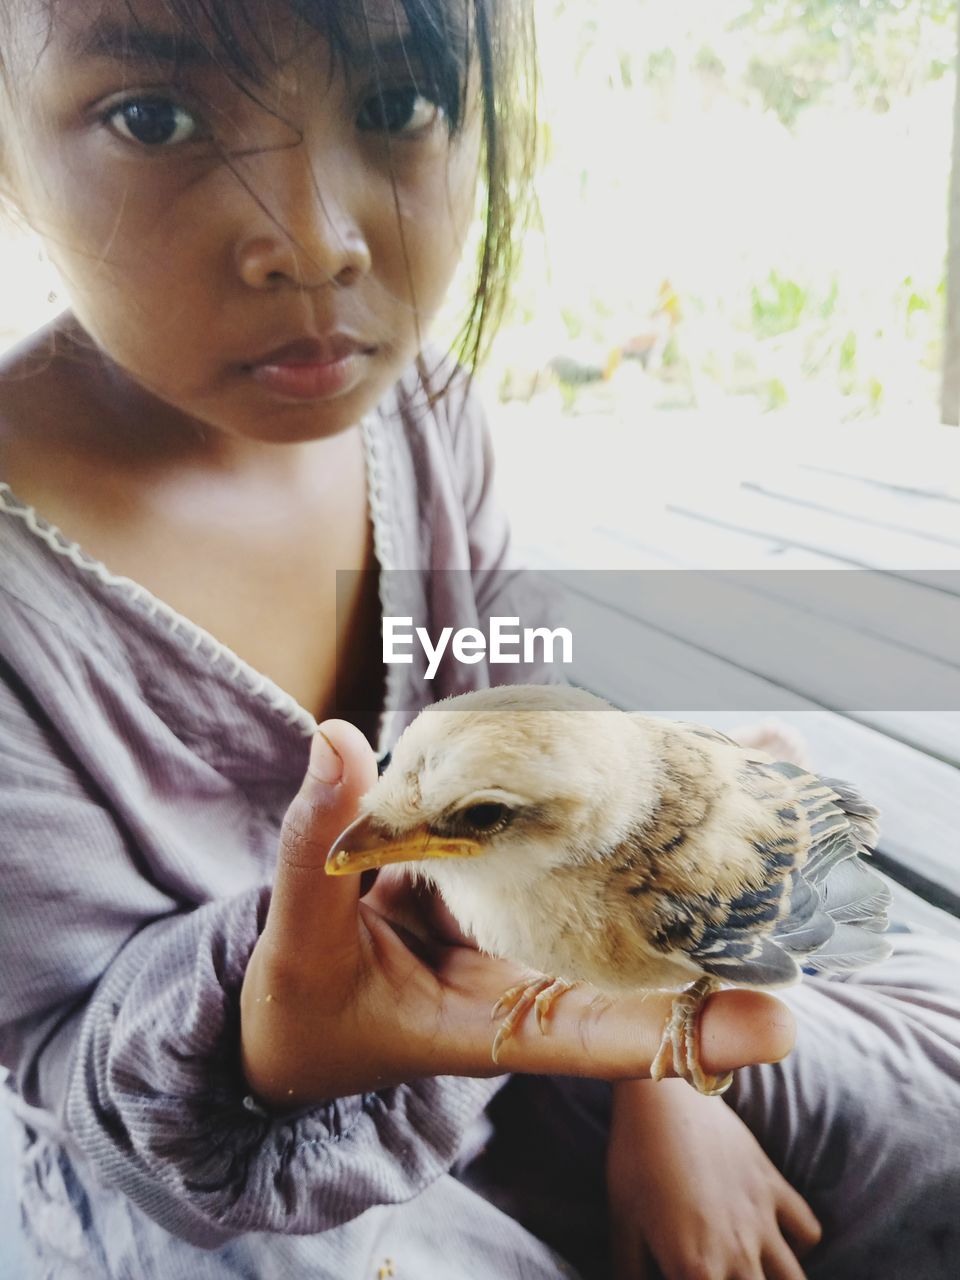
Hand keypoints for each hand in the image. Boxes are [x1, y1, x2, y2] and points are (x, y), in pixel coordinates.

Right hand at [240, 720, 797, 1108]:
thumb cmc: (301, 1008)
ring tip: (763, 780)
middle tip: (798, 886)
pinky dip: (598, 805)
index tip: (772, 1021)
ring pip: (613, 893)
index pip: (599, 1038)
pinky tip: (657, 753)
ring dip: (681, 851)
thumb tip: (340, 740)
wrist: (290, 1017)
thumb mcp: (302, 940)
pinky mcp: (504, 886)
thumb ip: (320, 848)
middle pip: (640, 963)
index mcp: (493, 1025)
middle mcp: (530, 978)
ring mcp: (523, 928)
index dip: (686, 1035)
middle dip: (721, 931)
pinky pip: (557, 844)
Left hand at [607, 1079, 821, 1279]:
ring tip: (756, 1273)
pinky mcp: (775, 1187)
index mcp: (695, 1271)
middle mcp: (738, 1255)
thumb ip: (631, 1273)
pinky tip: (776, 1246)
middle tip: (720, 1272)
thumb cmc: (634, 1160)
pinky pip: (808, 1231)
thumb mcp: (621, 1224)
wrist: (663, 1096)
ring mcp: (762, 1221)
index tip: (686, 1278)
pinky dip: (799, 1247)